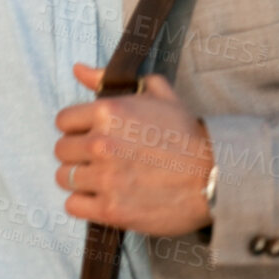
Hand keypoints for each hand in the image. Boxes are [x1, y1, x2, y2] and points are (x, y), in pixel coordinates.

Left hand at [54, 64, 213, 236]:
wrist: (216, 175)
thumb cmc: (188, 133)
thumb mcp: (156, 92)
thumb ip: (110, 79)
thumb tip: (77, 69)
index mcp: (107, 111)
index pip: (63, 121)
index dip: (78, 128)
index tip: (93, 135)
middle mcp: (100, 143)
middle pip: (61, 150)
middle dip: (78, 154)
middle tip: (101, 159)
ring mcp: (104, 178)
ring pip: (64, 178)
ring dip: (80, 179)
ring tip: (104, 179)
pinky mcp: (111, 209)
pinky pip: (73, 205)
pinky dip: (84, 203)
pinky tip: (104, 198)